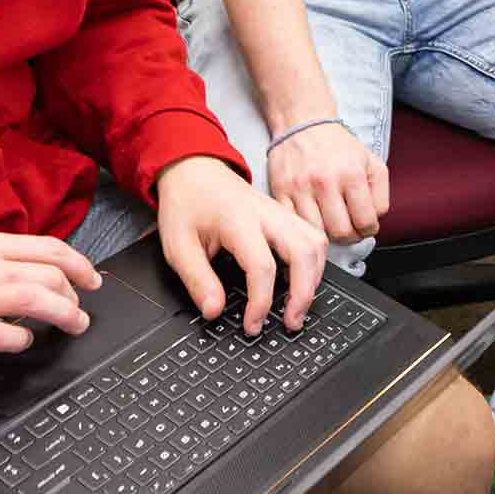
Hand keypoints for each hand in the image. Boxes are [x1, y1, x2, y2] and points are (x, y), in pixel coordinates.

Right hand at [0, 230, 104, 371]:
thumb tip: (36, 278)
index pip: (48, 249)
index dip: (79, 265)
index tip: (94, 281)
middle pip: (50, 276)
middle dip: (76, 296)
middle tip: (81, 314)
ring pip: (35, 301)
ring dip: (64, 316)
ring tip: (72, 327)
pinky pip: (3, 336)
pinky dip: (22, 340)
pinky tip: (23, 343)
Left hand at [154, 155, 327, 336]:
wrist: (193, 169)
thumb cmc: (186, 204)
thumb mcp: (178, 245)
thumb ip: (197, 280)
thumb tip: (214, 310)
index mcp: (237, 220)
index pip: (262, 266)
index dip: (261, 302)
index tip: (251, 324)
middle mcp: (266, 214)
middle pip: (303, 252)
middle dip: (303, 293)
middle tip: (290, 321)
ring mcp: (279, 212)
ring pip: (316, 243)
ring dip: (313, 278)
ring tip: (298, 306)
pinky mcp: (284, 214)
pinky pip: (313, 236)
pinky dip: (313, 262)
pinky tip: (300, 280)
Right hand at [264, 118, 389, 243]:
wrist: (302, 123)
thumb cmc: (338, 146)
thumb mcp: (372, 162)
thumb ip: (380, 194)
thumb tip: (373, 221)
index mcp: (352, 174)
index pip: (365, 222)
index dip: (369, 230)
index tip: (365, 226)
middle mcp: (325, 182)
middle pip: (341, 233)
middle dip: (349, 236)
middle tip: (349, 228)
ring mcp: (300, 188)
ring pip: (317, 233)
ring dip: (327, 235)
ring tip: (330, 223)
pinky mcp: (280, 192)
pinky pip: (294, 224)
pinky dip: (304, 228)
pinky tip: (312, 219)